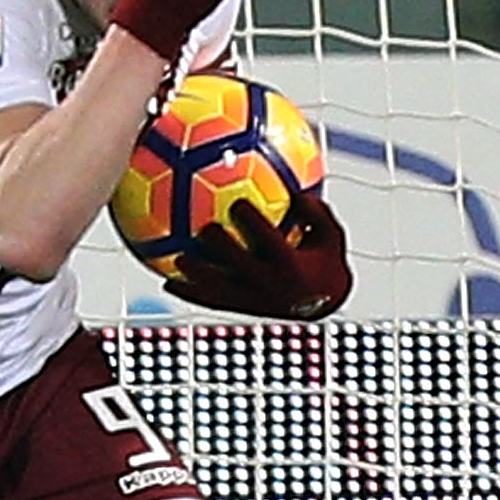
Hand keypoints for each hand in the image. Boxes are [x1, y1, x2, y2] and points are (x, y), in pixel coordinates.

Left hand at [163, 191, 351, 320]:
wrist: (323, 304)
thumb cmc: (325, 260)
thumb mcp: (331, 236)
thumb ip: (317, 214)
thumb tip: (300, 192)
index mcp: (288, 265)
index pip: (267, 241)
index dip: (252, 223)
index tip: (238, 203)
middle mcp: (268, 284)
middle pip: (239, 265)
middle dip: (222, 247)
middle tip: (206, 228)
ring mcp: (252, 300)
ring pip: (220, 289)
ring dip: (198, 276)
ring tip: (177, 259)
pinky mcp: (241, 308)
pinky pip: (211, 301)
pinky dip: (189, 293)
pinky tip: (168, 281)